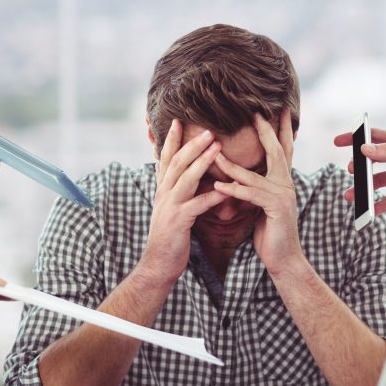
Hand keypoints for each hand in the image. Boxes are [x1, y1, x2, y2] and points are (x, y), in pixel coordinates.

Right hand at [141, 119, 226, 284]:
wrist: (158, 264)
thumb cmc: (170, 238)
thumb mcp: (171, 210)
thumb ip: (178, 193)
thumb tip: (189, 179)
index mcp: (162, 190)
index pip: (166, 159)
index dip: (172, 140)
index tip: (179, 121)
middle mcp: (163, 194)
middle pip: (177, 162)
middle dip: (192, 144)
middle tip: (208, 128)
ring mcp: (170, 207)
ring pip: (186, 178)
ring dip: (202, 161)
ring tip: (217, 147)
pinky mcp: (179, 222)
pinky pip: (198, 204)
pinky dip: (214, 195)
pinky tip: (228, 189)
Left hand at [213, 109, 301, 277]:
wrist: (283, 259)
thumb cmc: (270, 233)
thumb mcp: (261, 206)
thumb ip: (255, 189)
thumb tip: (240, 176)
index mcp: (283, 182)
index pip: (282, 150)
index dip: (280, 130)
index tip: (277, 110)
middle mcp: (286, 185)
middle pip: (277, 152)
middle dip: (266, 131)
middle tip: (256, 112)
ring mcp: (283, 196)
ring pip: (255, 174)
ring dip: (232, 164)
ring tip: (214, 153)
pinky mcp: (276, 209)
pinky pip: (251, 195)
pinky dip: (234, 190)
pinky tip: (218, 186)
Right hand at [334, 128, 385, 213]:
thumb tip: (364, 150)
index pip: (372, 138)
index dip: (354, 139)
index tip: (337, 142)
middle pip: (372, 162)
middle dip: (358, 167)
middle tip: (351, 171)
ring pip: (378, 182)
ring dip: (364, 189)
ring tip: (351, 196)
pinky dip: (379, 206)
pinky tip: (368, 211)